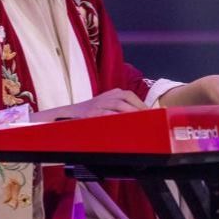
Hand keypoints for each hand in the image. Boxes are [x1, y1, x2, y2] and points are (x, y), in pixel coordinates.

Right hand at [31, 88, 146, 121]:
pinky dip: (117, 119)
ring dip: (131, 113)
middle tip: (149, 120)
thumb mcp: (106, 107)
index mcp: (111, 93)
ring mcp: (97, 104)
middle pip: (126, 98)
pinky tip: (125, 125)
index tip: (151, 113)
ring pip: (119, 105)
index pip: (129, 95)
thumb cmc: (89, 115)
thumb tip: (142, 118)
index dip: (141, 103)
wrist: (67, 117)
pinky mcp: (91, 113)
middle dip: (139, 109)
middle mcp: (105, 96)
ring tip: (141, 122)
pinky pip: (107, 114)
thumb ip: (121, 109)